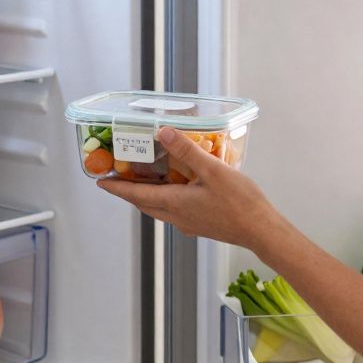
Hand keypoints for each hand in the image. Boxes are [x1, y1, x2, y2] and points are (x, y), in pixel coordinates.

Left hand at [97, 127, 281, 249]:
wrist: (261, 231)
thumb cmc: (240, 202)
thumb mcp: (213, 171)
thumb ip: (188, 151)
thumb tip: (163, 132)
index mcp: (174, 203)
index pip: (136, 195)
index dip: (117, 188)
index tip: (101, 182)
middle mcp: (177, 217)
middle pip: (145, 204)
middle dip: (129, 191)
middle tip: (119, 176)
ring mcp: (189, 224)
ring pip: (159, 209)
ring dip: (148, 195)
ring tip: (145, 178)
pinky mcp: (201, 225)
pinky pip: (174, 211)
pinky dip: (166, 198)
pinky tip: (178, 187)